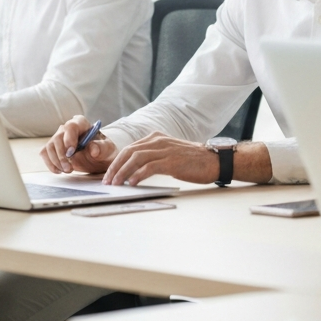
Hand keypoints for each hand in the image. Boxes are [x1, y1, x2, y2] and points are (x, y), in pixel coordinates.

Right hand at [41, 115, 116, 174]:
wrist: (98, 158)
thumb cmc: (102, 150)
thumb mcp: (107, 149)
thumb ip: (101, 147)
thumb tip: (92, 149)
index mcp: (81, 123)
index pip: (71, 127)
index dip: (69, 139)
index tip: (71, 153)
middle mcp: (67, 128)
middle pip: (57, 138)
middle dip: (62, 155)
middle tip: (69, 168)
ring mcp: (58, 137)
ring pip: (49, 147)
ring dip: (56, 161)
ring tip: (67, 170)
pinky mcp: (53, 148)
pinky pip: (45, 153)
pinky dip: (50, 164)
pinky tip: (59, 170)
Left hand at [103, 132, 220, 185]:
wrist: (213, 160)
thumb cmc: (192, 161)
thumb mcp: (169, 154)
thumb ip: (153, 157)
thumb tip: (133, 172)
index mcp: (156, 138)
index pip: (130, 148)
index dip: (117, 162)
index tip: (109, 175)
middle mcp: (159, 141)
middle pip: (129, 152)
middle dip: (115, 167)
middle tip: (107, 181)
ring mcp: (165, 150)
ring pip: (136, 158)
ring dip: (123, 171)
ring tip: (116, 183)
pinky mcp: (172, 161)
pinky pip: (149, 167)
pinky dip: (138, 175)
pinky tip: (132, 183)